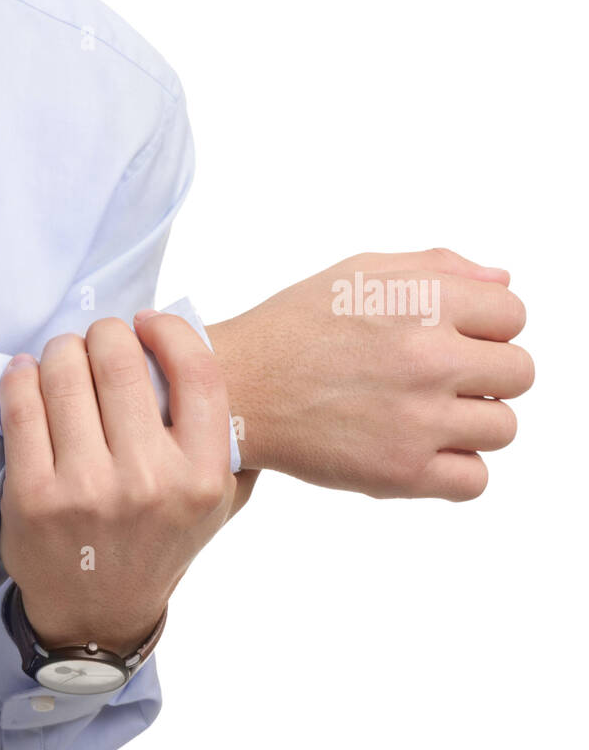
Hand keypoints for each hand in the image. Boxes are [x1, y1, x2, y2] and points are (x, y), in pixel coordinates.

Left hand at [0, 315, 248, 654]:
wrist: (98, 613)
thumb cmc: (157, 542)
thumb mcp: (214, 501)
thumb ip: (222, 436)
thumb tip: (197, 350)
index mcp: (203, 476)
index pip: (198, 372)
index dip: (170, 331)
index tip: (147, 324)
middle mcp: (149, 483)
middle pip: (121, 363)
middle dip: (104, 335)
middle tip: (96, 340)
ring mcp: (86, 490)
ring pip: (66, 375)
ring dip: (60, 351)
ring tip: (61, 357)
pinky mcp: (32, 497)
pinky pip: (22, 407)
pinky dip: (20, 377)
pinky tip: (26, 374)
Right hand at [206, 248, 533, 499]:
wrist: (231, 389)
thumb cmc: (291, 331)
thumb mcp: (359, 273)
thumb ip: (438, 268)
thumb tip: (504, 286)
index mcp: (422, 301)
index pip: (513, 315)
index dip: (483, 330)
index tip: (447, 343)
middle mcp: (427, 357)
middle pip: (519, 373)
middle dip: (483, 377)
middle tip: (434, 384)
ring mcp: (417, 419)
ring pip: (503, 428)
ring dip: (470, 426)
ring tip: (420, 420)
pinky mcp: (400, 472)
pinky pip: (475, 481)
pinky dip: (454, 472)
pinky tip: (417, 454)